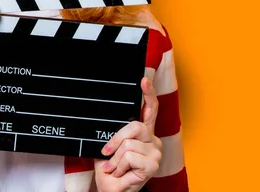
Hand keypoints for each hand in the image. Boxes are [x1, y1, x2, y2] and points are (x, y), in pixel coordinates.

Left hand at [94, 77, 162, 191]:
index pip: (149, 109)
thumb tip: (105, 119)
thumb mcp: (108, 144)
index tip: (143, 79)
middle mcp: (152, 140)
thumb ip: (113, 132)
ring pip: (129, 144)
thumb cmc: (110, 167)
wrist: (111, 189)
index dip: (148, 93)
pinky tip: (121, 173)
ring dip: (115, 158)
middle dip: (115, 140)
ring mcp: (155, 152)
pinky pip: (130, 156)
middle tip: (106, 152)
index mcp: (142, 132)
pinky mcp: (153, 165)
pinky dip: (119, 165)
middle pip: (135, 126)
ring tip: (115, 167)